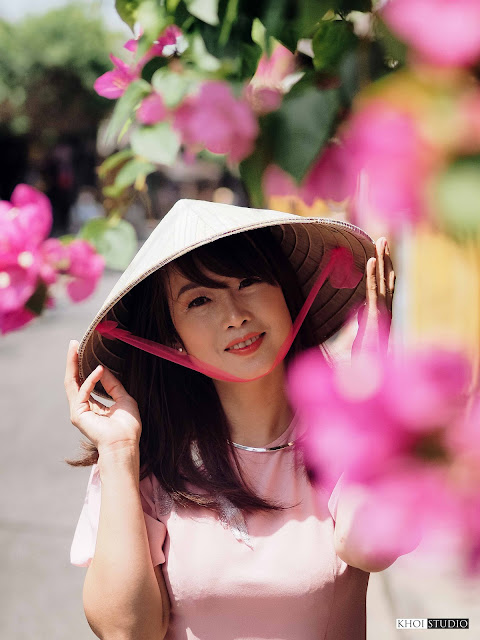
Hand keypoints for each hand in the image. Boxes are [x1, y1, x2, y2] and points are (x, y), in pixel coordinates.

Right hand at [64, 340, 141, 453]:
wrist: (126, 443)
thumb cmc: (128, 425)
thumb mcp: (123, 398)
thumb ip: (112, 384)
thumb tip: (101, 368)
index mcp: (93, 407)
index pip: (84, 383)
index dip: (83, 367)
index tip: (84, 351)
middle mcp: (83, 409)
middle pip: (74, 380)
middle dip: (73, 362)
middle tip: (73, 344)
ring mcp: (79, 412)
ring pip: (72, 383)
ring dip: (73, 364)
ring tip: (74, 347)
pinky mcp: (78, 414)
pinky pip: (83, 391)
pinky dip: (91, 380)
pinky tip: (99, 370)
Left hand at [352, 237, 394, 357]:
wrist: (366, 375)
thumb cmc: (363, 359)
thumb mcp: (360, 335)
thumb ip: (362, 320)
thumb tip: (360, 310)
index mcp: (382, 313)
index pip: (385, 286)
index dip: (384, 269)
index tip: (380, 253)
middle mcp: (385, 310)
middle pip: (387, 279)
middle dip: (385, 258)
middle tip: (383, 239)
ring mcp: (381, 312)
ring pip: (382, 281)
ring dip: (382, 260)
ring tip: (380, 242)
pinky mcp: (374, 316)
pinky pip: (372, 291)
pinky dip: (372, 274)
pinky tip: (370, 259)